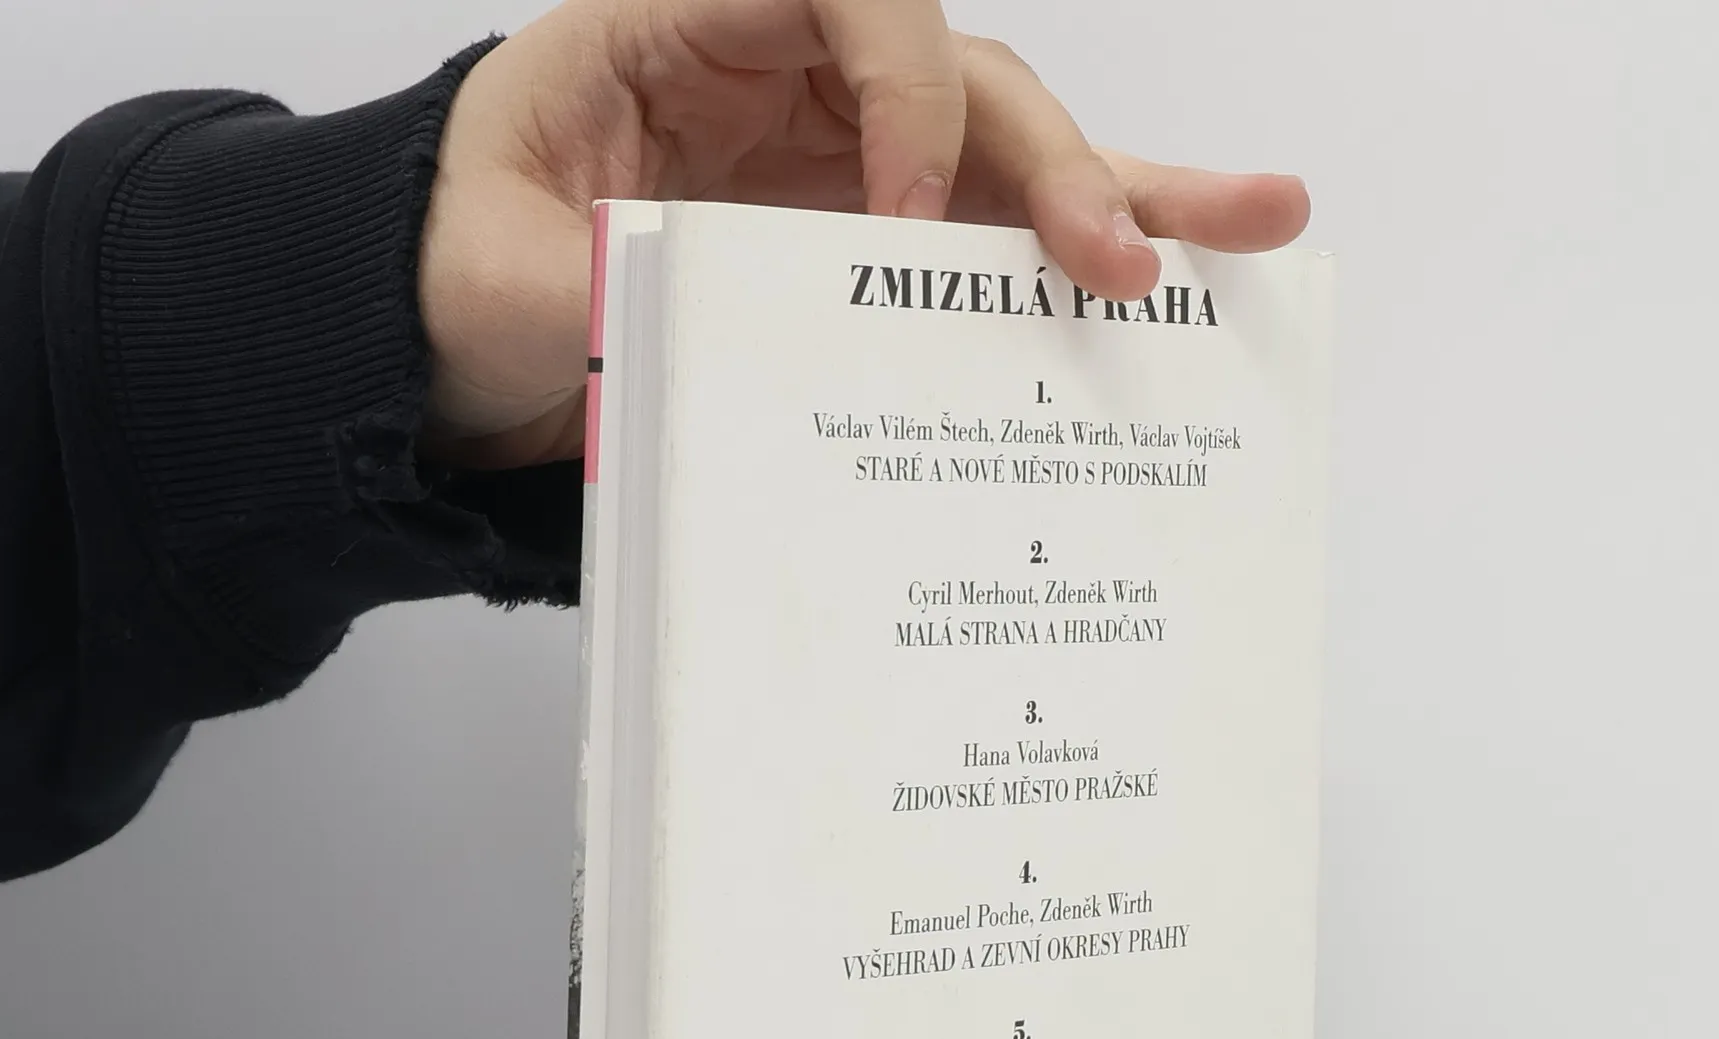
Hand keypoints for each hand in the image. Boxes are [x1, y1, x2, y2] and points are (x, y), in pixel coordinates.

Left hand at [418, 0, 1310, 466]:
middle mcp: (790, 83)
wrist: (453, 326)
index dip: (896, 90)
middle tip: (1131, 257)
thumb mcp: (486, 270)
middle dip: (1055, 167)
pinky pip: (988, 247)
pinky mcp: (867, 251)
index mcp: (686, 32)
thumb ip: (565, 286)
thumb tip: (662, 321)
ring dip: (1132, 195)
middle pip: (962, 81)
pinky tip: (1187, 286)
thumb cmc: (457, 263)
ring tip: (1265, 224)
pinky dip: (1075, 270)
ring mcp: (841, 166)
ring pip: (1008, 157)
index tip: (901, 219)